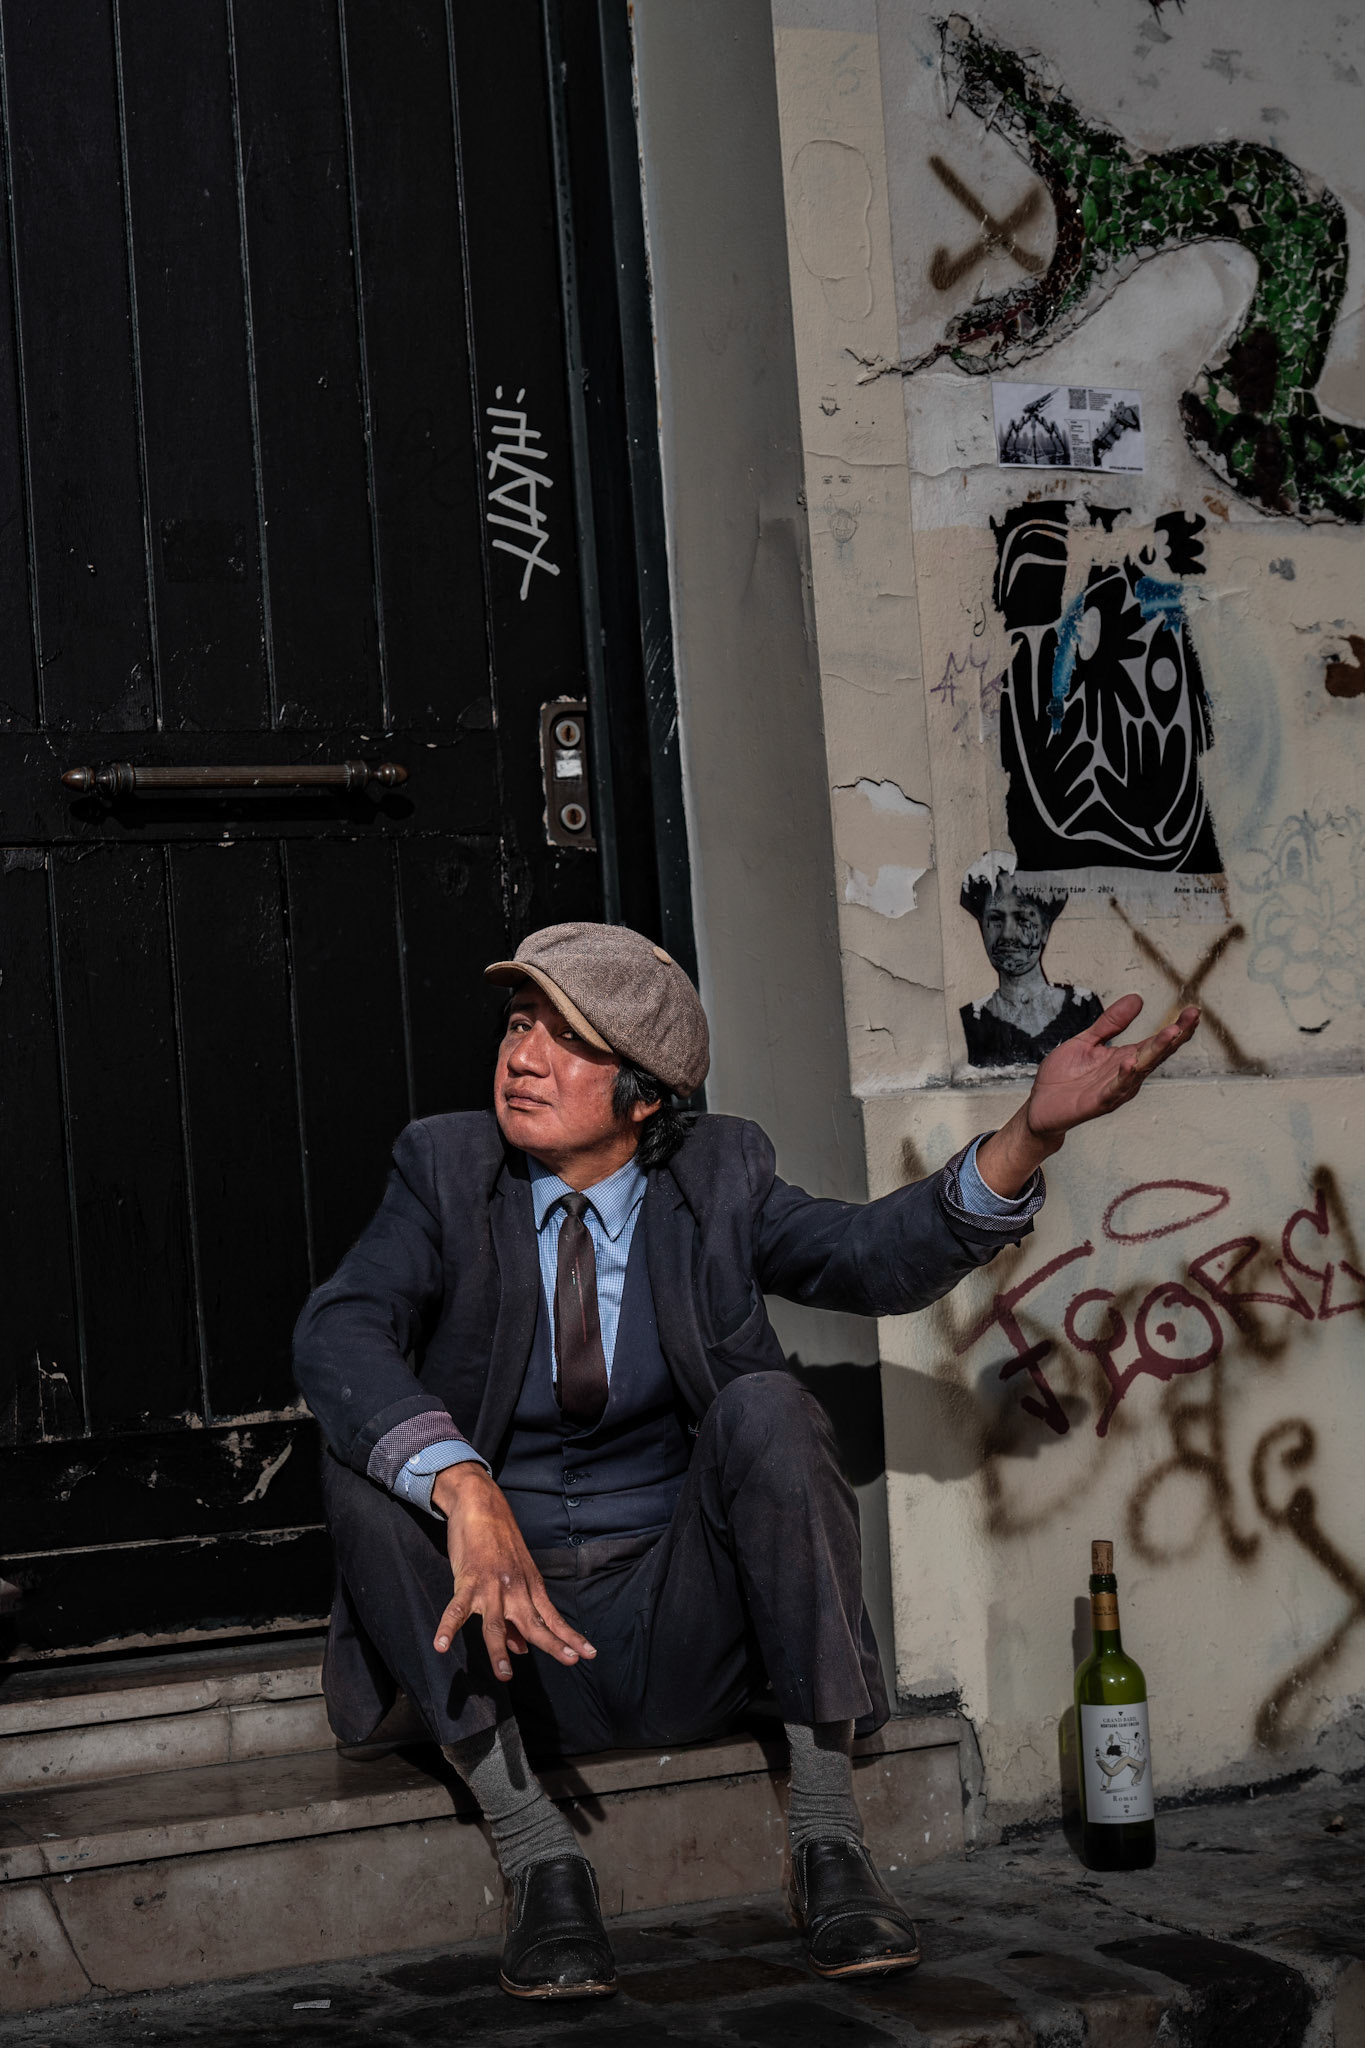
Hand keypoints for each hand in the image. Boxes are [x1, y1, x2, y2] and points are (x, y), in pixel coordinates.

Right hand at [430, 1463, 595, 1680]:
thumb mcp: (517, 1577)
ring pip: (496, 1623)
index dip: (569, 1638)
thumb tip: (524, 1649)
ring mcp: (491, 1586)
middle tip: (569, 1662)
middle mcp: (515, 1589)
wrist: (481, 1505)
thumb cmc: (498, 1543)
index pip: (552, 1619)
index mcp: (529, 1588)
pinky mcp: (467, 1580)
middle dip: (552, 1645)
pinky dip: (447, 1628)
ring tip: (504, 1674)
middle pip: (534, 1623)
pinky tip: (440, 1646)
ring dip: (499, 1649)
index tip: (589, 1655)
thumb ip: (518, 1614)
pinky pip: (456, 1608)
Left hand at [975, 995, 1199, 1195]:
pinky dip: (1123, 1077)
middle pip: (1155, 1054)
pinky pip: (1114, 1089)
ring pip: (1140, 1070)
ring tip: (1170, 1033)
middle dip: (1175, 1036)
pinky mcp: (1097, 1102)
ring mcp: (1114, 1090)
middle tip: (1192, 1018)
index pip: (1155, 1042)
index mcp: (1124, 1059)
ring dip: (1155, 1052)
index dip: (1175, 1028)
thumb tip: (1137, 999)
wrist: (1040, 1107)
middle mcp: (1125, 1075)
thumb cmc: (1064, 1077)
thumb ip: (1110, 1023)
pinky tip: (1130, 1062)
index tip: (1193, 1011)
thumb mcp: (1086, 1041)